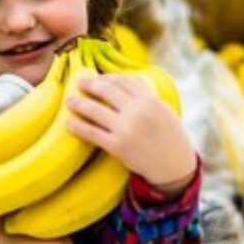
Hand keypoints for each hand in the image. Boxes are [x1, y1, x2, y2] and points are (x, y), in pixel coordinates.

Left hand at [66, 73, 196, 192]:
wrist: (174, 167)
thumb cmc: (168, 136)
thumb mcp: (163, 110)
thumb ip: (145, 95)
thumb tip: (122, 80)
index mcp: (150, 100)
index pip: (122, 80)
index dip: (106, 77)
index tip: (97, 78)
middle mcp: (138, 112)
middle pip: (106, 90)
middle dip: (89, 84)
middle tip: (79, 82)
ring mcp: (126, 129)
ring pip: (95, 110)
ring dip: (78, 103)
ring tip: (69, 100)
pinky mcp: (117, 147)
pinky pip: (92, 133)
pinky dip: (78, 127)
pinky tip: (69, 124)